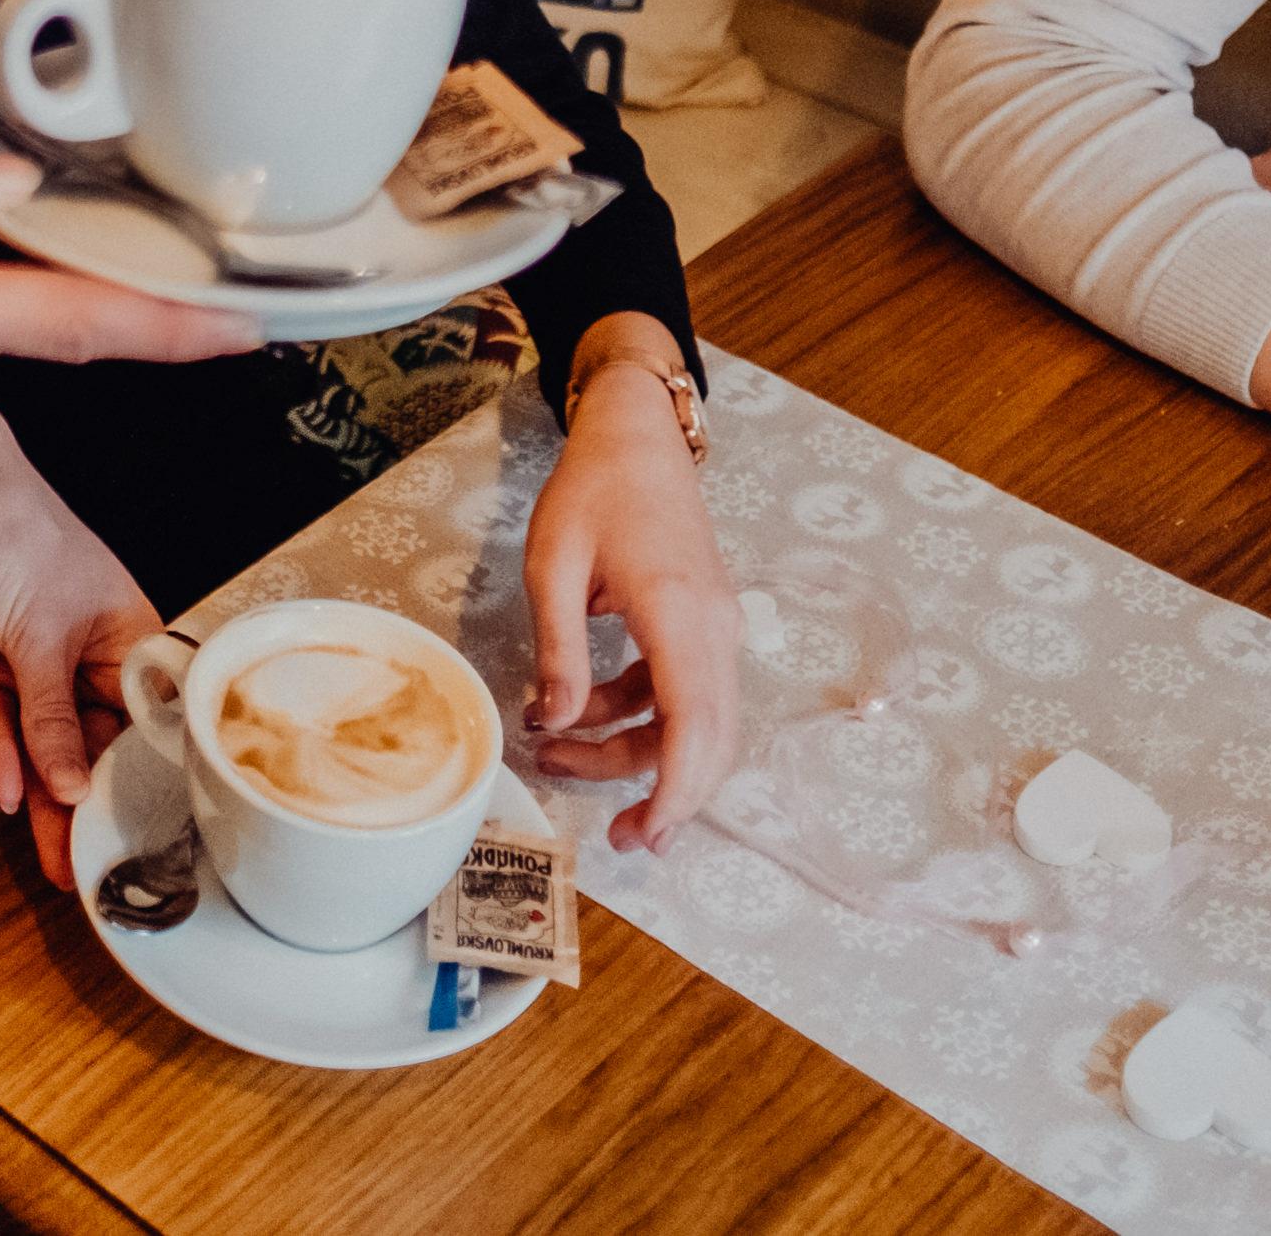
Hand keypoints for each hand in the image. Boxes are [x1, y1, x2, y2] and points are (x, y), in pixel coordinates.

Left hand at [0, 464, 158, 885]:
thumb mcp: (43, 637)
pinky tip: (4, 791)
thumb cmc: (19, 534)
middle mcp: (89, 661)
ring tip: (54, 860)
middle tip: (91, 870)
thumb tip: (76, 789)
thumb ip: (54, 721)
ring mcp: (35, 669)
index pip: (145, 731)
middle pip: (92, 749)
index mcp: (131, 644)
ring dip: (42, 800)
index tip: (141, 845)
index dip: (141, 787)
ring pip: (43, 750)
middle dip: (87, 810)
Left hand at [523, 331, 747, 850]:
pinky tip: (583, 713)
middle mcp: (714, 629)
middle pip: (707, 739)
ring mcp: (716, 627)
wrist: (636, 435)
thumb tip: (556, 726)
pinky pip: (683, 691)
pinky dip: (641, 715)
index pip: (695, 729)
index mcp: (680, 616)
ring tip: (559, 754)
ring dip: (638, 751)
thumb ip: (560, 653)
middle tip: (614, 834)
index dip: (676, 794)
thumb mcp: (554, 567)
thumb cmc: (593, 488)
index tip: (645, 835)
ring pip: (696, 721)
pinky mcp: (704, 623)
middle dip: (661, 792)